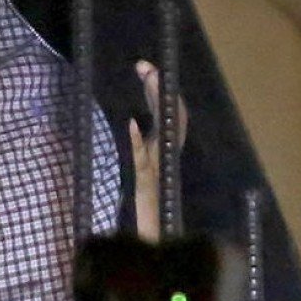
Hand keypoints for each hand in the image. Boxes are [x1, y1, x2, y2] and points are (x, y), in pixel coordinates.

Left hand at [130, 60, 188, 241]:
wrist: (153, 234)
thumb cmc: (145, 205)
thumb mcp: (140, 169)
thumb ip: (139, 148)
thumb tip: (133, 123)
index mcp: (162, 148)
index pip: (166, 112)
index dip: (157, 89)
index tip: (146, 68)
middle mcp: (163, 155)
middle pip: (168, 116)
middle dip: (158, 89)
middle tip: (145, 66)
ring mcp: (156, 168)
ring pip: (162, 133)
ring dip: (155, 105)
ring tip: (148, 80)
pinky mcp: (145, 184)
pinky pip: (143, 161)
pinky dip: (138, 144)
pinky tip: (131, 125)